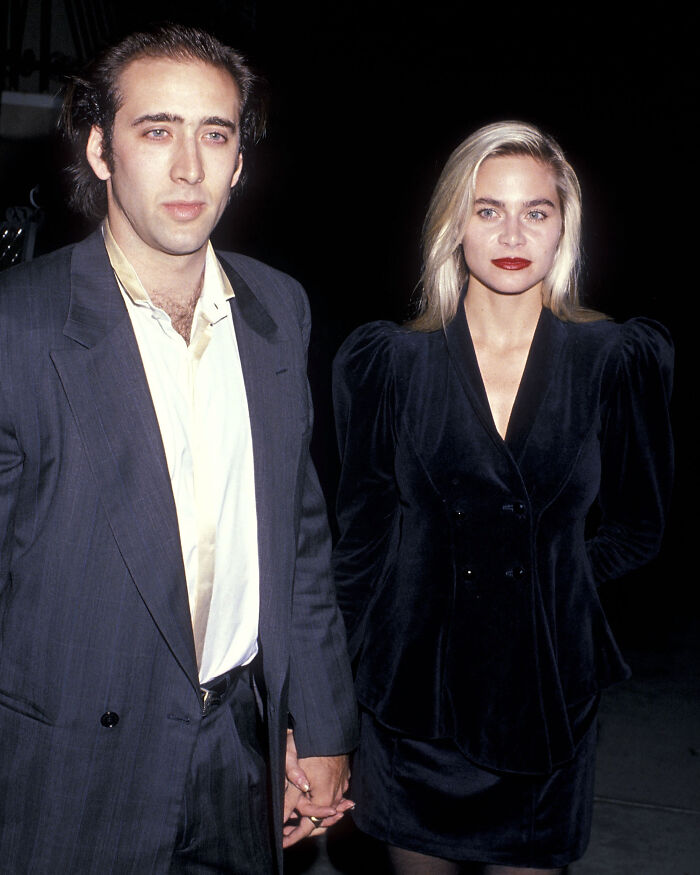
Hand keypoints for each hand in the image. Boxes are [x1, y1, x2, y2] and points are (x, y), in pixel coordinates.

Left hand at [282, 730, 352, 847]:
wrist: (327, 724)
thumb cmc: (308, 743)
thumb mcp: (291, 767)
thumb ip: (289, 795)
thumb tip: (282, 817)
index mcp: (324, 797)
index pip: (309, 825)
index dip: (294, 836)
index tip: (282, 841)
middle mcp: (337, 794)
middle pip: (321, 821)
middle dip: (304, 828)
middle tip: (287, 833)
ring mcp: (342, 785)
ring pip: (329, 808)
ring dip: (316, 815)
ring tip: (298, 819)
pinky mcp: (344, 776)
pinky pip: (335, 796)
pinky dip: (325, 802)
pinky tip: (315, 799)